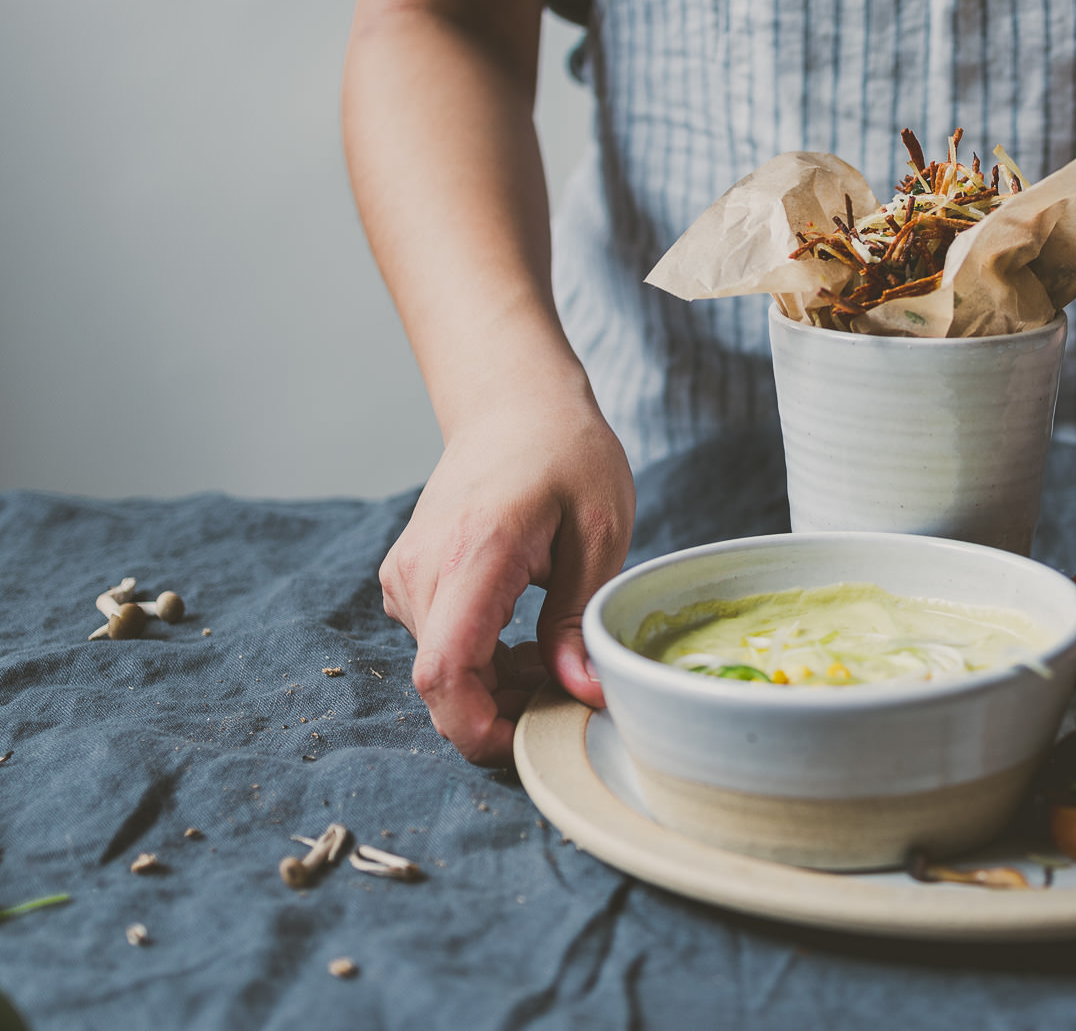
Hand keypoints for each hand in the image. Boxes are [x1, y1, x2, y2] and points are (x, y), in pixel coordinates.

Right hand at [379, 382, 634, 763]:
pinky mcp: (408, 582)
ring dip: (498, 687)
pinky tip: (527, 637)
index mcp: (473, 555)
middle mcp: (422, 572)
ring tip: (556, 653)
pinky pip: (440, 647)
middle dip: (506, 710)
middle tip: (571, 687)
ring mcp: (406, 578)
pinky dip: (484, 662)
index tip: (532, 739)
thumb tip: (583, 694)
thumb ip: (581, 618)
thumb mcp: (600, 531)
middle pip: (445, 684)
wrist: (514, 405)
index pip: (446, 673)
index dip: (481, 728)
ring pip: (442, 672)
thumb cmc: (565, 454)